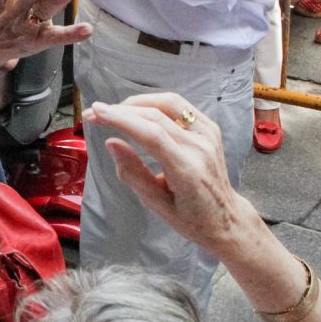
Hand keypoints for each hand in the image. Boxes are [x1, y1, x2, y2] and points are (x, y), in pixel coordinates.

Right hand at [81, 93, 249, 254]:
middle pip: (156, 115)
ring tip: (114, 111)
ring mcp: (208, 134)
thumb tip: (112, 142)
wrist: (225, 217)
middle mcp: (200, 146)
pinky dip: (155, 104)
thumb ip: (133, 173)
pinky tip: (139, 111)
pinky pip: (179, 106)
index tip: (95, 113)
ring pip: (168, 103)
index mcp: (187, 170)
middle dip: (121, 110)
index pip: (151, 134)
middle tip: (95, 113)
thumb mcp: (156, 204)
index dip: (121, 119)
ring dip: (137, 103)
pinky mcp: (210, 127)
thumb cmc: (190, 218)